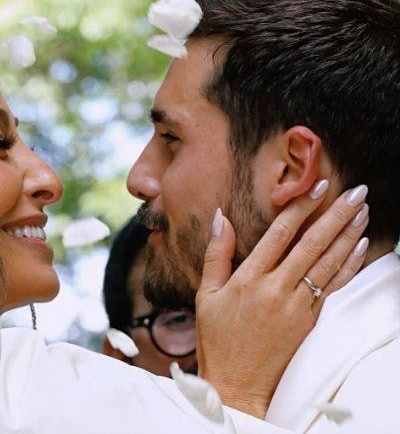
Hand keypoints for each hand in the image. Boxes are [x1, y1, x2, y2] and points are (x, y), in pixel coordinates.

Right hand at [195, 181, 369, 418]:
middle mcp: (276, 290)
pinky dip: (349, 266)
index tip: (317, 186)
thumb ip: (216, 254)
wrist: (237, 384)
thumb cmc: (216, 339)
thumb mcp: (206, 295)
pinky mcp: (309, 322)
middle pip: (311, 245)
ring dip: (348, 235)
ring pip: (328, 264)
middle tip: (355, 191)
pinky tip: (360, 247)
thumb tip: (221, 217)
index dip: (300, 208)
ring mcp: (296, 307)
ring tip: (363, 211)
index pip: (279, 235)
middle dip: (336, 214)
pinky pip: (333, 288)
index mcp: (248, 280)